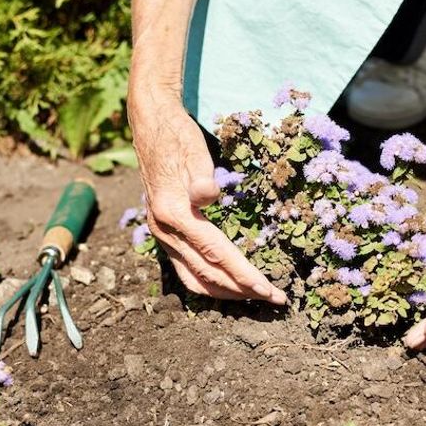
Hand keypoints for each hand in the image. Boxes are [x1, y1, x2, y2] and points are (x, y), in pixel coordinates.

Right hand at [129, 90, 285, 303]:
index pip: (214, 253)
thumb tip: (209, 195)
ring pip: (193, 279)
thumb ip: (201, 178)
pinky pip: (186, 271)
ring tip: (254, 297)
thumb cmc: (179, 138)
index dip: (241, 274)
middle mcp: (165, 230)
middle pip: (207, 273)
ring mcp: (162, 235)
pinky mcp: (165, 235)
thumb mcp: (194, 151)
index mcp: (173, 213)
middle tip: (274, 298)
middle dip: (242, 290)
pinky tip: (228, 286)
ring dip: (225, 293)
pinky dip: (209, 283)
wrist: (151, 127)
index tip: (266, 288)